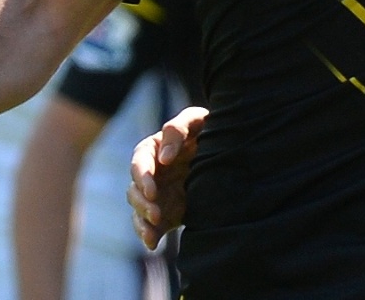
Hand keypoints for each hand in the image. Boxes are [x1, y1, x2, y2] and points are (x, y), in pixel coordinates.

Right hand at [128, 105, 204, 248]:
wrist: (229, 152)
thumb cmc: (209, 129)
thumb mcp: (196, 120)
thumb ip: (177, 130)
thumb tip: (163, 158)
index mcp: (154, 150)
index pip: (139, 162)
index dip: (142, 176)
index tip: (153, 189)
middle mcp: (152, 173)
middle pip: (135, 189)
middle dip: (142, 202)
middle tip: (156, 213)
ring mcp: (158, 194)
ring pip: (139, 209)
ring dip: (143, 220)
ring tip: (155, 227)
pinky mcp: (166, 212)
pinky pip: (151, 225)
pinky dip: (148, 235)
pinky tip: (152, 244)